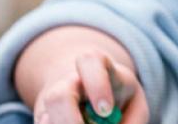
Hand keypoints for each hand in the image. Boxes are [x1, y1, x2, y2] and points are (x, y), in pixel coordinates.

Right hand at [23, 46, 145, 123]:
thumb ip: (133, 120)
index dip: (97, 85)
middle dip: (71, 121)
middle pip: (60, 96)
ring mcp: (51, 103)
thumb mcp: (135, 104)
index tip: (106, 110)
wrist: (89, 93)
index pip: (91, 61)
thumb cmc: (118, 97)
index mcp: (97, 67)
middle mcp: (68, 82)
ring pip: (46, 118)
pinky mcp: (42, 119)